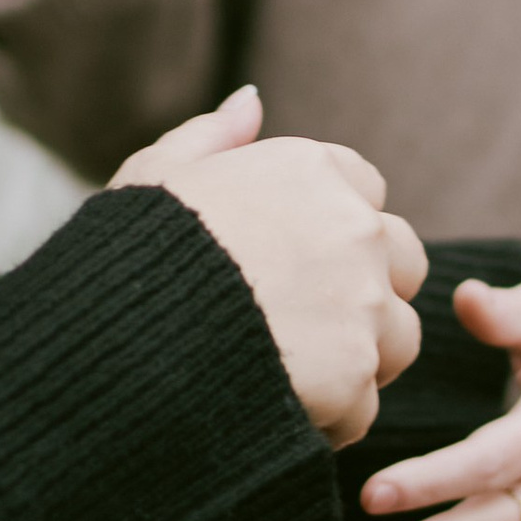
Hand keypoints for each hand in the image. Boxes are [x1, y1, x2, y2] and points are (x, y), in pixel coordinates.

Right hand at [113, 88, 425, 447]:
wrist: (118, 345)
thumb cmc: (128, 258)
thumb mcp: (155, 177)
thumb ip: (212, 136)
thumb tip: (251, 100)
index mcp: (310, 171)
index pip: (366, 191)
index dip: (332, 230)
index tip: (292, 261)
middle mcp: (353, 229)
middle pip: (402, 262)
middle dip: (366, 293)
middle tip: (300, 325)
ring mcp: (361, 303)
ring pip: (396, 339)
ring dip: (356, 361)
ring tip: (287, 375)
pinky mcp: (354, 374)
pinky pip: (363, 407)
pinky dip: (328, 419)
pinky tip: (274, 412)